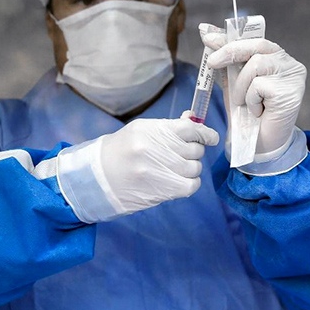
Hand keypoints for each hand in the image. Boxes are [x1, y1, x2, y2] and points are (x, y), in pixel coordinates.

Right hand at [57, 115, 218, 222]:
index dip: (205, 133)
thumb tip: (195, 120)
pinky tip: (180, 180)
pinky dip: (190, 183)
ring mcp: (159, 170)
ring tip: (176, 168)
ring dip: (191, 168)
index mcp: (151, 129)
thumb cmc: (121, 151)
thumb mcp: (141, 131)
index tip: (210, 137)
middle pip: (194, 149)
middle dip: (193, 152)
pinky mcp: (161, 189)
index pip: (190, 128)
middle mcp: (156, 149)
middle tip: (181, 155)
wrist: (98, 177)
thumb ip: (168, 128)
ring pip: (195, 168)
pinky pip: (191, 185)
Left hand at [200, 28, 305, 158]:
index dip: (229, 37)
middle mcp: (288, 63)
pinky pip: (259, 85)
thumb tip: (207, 32)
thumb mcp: (232, 83)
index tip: (207, 35)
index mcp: (276, 58)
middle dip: (229, 52)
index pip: (252, 39)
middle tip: (212, 62)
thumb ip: (225, 59)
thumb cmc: (247, 114)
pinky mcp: (291, 90)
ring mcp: (293, 75)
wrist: (258, 145)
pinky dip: (251, 100)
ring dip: (241, 87)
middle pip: (256, 45)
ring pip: (255, 65)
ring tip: (246, 103)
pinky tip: (258, 111)